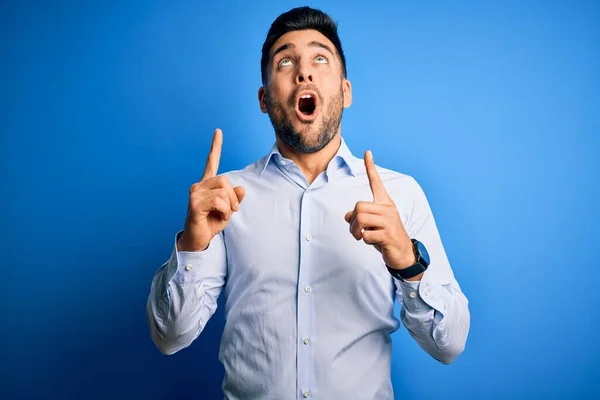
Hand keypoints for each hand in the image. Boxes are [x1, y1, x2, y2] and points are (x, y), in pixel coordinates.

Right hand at [178, 129, 245, 250]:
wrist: (198, 239)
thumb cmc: (211, 223)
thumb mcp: (228, 210)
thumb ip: (235, 198)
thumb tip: (241, 188)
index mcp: (207, 184)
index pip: (211, 162)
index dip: (215, 146)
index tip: (218, 131)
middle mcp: (199, 185)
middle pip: (225, 180)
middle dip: (233, 196)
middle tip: (232, 210)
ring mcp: (195, 193)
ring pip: (223, 190)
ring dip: (229, 205)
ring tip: (224, 214)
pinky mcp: (194, 203)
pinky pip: (218, 201)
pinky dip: (224, 210)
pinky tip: (219, 217)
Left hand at [344, 150, 415, 270]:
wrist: (403, 254)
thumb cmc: (386, 237)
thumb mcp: (373, 226)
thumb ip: (361, 218)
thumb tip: (346, 216)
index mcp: (385, 204)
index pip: (376, 182)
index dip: (371, 167)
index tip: (367, 152)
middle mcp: (388, 209)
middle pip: (358, 207)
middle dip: (352, 221)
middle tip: (356, 231)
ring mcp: (390, 221)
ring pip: (360, 219)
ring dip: (355, 231)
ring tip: (361, 237)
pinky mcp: (389, 234)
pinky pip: (366, 235)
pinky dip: (365, 241)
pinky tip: (374, 243)